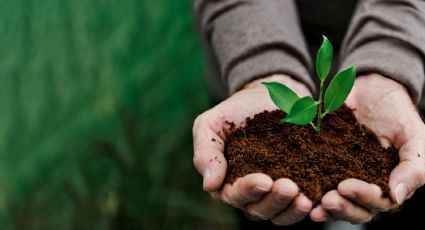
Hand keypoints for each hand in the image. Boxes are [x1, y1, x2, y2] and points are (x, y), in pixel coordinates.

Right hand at [193, 74, 313, 224]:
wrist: (267, 96)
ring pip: (279, 214)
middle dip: (273, 201)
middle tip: (289, 187)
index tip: (263, 180)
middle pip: (258, 209)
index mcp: (226, 181)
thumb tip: (209, 185)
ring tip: (304, 199)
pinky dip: (307, 207)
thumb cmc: (234, 112)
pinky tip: (316, 200)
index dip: (248, 190)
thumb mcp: (211, 124)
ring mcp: (273, 192)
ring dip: (291, 210)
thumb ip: (206, 153)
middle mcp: (250, 192)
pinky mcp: (297, 185)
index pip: (233, 195)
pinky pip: (299, 205)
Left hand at [310, 74, 424, 223]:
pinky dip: (305, 187)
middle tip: (326, 199)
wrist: (369, 89)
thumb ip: (414, 166)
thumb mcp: (414, 135)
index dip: (363, 197)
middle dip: (341, 207)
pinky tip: (295, 187)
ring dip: (322, 205)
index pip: (377, 202)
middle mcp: (363, 185)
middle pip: (353, 208)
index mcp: (387, 184)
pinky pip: (312, 180)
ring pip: (333, 201)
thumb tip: (397, 196)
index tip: (346, 186)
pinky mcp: (320, 164)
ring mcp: (340, 176)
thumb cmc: (397, 113)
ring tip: (310, 202)